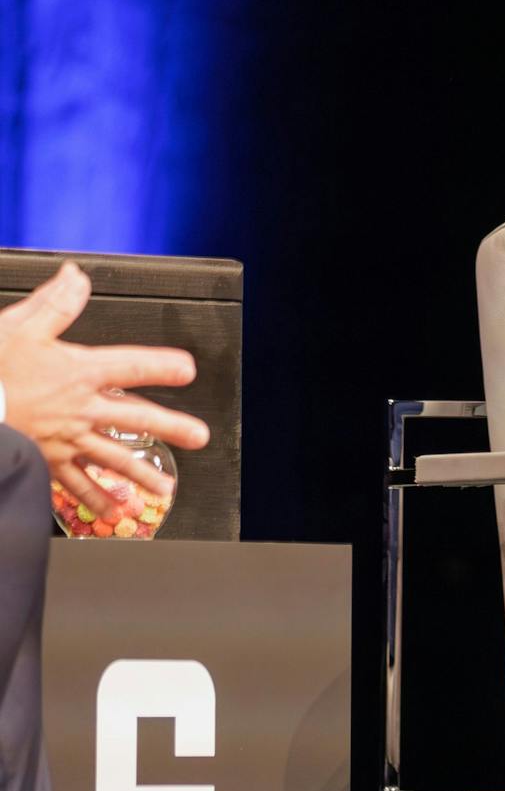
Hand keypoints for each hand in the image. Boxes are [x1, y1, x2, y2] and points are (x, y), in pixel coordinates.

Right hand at [0, 262, 210, 516]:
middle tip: (199, 437)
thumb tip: (76, 277)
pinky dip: (95, 500)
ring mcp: (63, 440)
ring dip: (142, 473)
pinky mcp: (43, 462)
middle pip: (135, 419)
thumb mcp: (18, 328)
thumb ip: (54, 304)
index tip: (187, 371)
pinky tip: (114, 512)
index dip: (161, 367)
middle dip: (171, 427)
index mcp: (78, 373)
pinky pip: (76, 485)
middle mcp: (78, 410)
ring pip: (112, 458)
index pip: (130, 367)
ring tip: (166, 487)